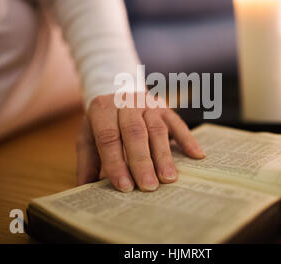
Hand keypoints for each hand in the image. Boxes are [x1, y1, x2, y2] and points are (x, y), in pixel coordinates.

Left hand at [76, 93, 204, 191]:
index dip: (116, 162)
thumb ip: (87, 161)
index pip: (109, 137)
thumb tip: (84, 189)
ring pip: (157, 129)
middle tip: (149, 187)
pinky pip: (178, 122)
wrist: (117, 90)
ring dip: (164, 155)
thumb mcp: (87, 136)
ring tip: (168, 178)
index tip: (124, 186)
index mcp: (102, 109)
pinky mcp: (165, 106)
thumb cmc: (103, 121)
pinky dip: (188, 139)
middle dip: (142, 162)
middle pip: (135, 133)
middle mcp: (126, 103)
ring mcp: (147, 103)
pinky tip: (196, 156)